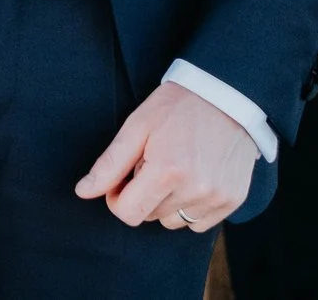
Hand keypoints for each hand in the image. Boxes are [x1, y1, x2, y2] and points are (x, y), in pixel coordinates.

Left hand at [74, 81, 256, 232]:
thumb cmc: (176, 107)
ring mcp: (218, 197)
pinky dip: (190, 207)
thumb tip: (84, 192)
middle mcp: (196, 189)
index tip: (122, 180)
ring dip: (166, 203)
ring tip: (174, 169)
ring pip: (174, 221)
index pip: (128, 213)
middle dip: (143, 195)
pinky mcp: (233, 200)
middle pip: (150, 216)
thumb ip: (109, 164)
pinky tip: (193, 178)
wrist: (226, 95)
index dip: (117, 198)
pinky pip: (199, 223)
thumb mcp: (136, 126)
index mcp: (168, 170)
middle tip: (151, 163)